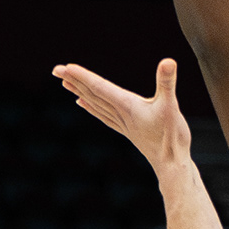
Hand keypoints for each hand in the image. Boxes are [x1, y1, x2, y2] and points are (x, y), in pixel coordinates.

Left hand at [54, 57, 193, 171]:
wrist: (171, 167)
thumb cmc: (172, 138)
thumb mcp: (171, 106)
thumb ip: (167, 83)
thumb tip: (168, 61)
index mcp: (127, 106)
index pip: (100, 87)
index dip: (83, 76)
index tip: (66, 67)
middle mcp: (121, 114)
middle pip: (92, 94)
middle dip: (74, 81)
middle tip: (56, 70)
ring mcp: (122, 123)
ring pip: (95, 104)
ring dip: (79, 91)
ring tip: (65, 82)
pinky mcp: (127, 130)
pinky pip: (102, 115)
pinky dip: (90, 107)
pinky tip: (82, 103)